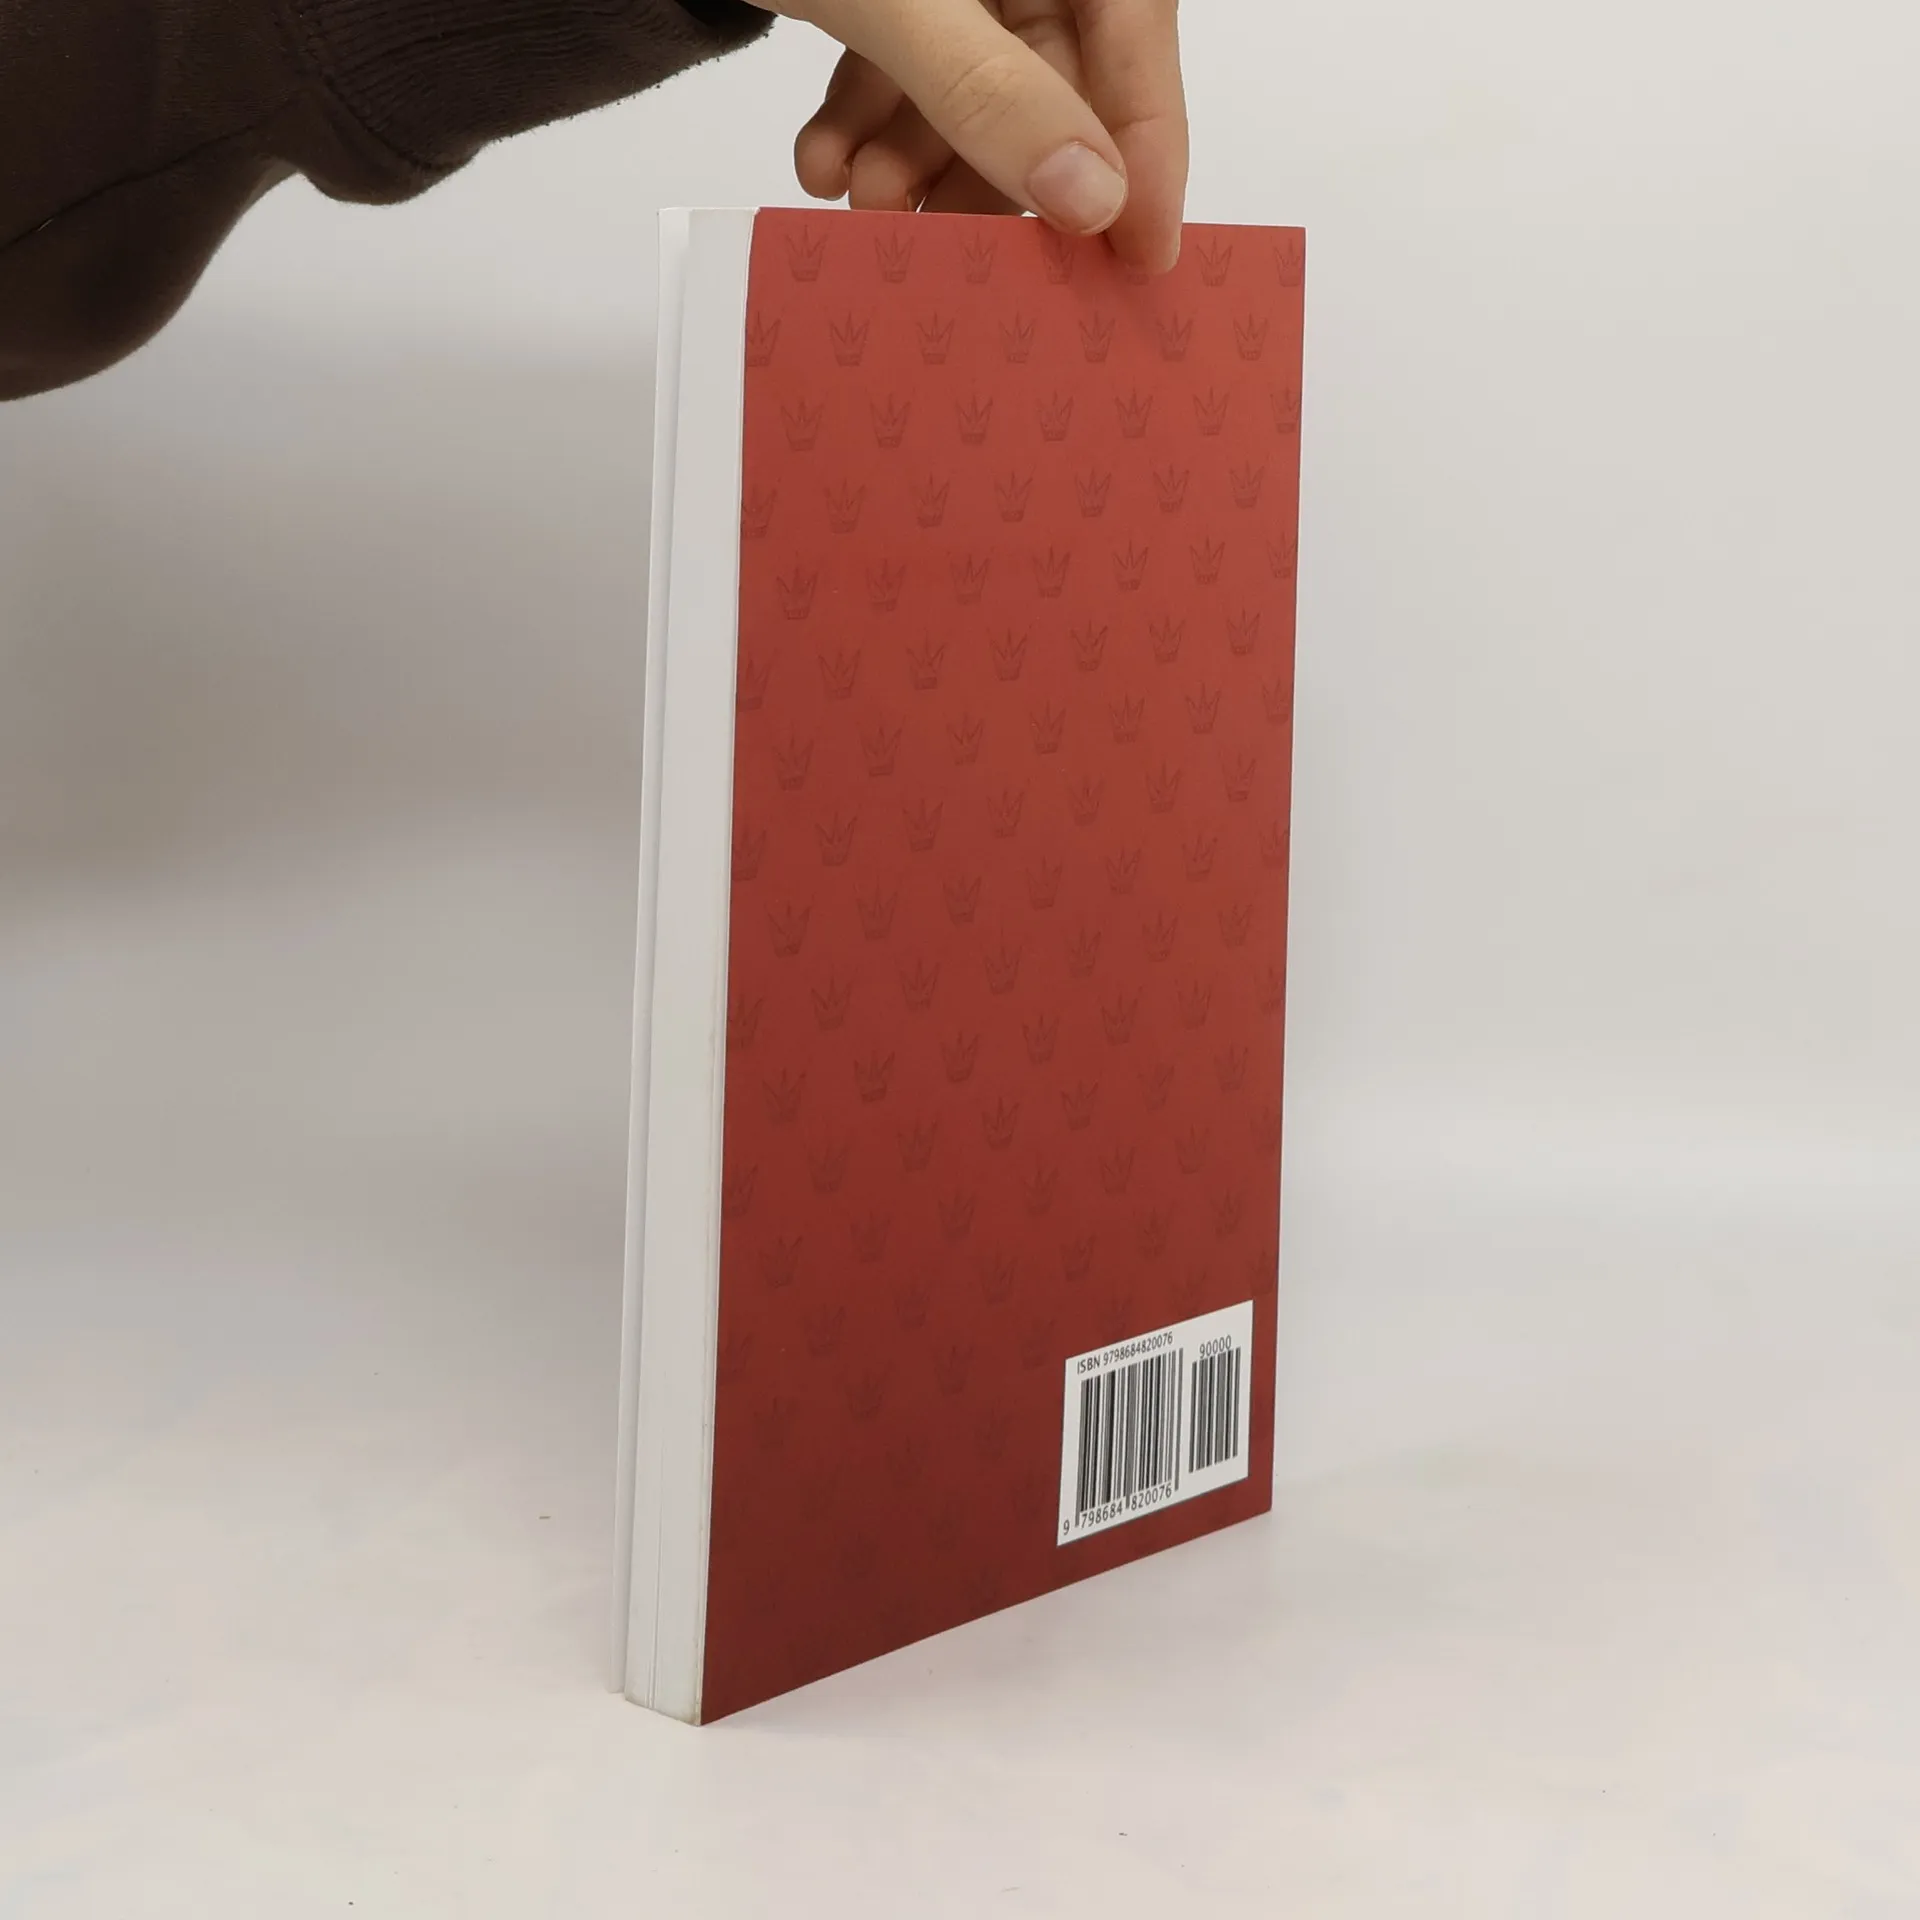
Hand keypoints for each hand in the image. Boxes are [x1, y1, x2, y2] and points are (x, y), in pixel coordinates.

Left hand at [764, 0, 1186, 274]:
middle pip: (1051, 89)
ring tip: (855, 199)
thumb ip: (991, 94)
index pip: (1139, 48)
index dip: (1145, 161)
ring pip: (971, 95)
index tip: (1140, 262)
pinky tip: (821, 162)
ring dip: (912, 166)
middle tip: (944, 249)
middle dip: (984, 177)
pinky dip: (864, 125)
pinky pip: (905, 71)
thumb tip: (1088, 199)